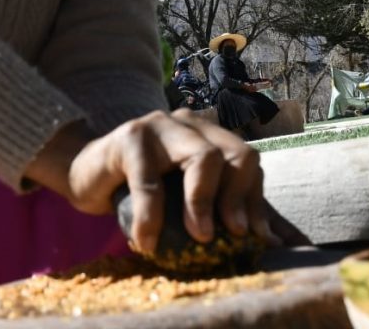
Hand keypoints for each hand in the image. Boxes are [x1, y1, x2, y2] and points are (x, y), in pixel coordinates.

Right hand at [25, 109, 270, 255]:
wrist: (88, 174)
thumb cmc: (143, 190)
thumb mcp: (188, 200)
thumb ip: (231, 214)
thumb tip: (281, 245)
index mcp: (210, 134)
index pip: (248, 161)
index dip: (254, 200)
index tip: (253, 238)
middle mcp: (190, 123)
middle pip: (234, 154)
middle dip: (237, 199)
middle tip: (231, 236)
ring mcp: (159, 125)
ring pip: (201, 156)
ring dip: (203, 203)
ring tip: (198, 239)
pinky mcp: (128, 137)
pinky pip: (148, 180)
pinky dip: (150, 217)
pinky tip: (145, 243)